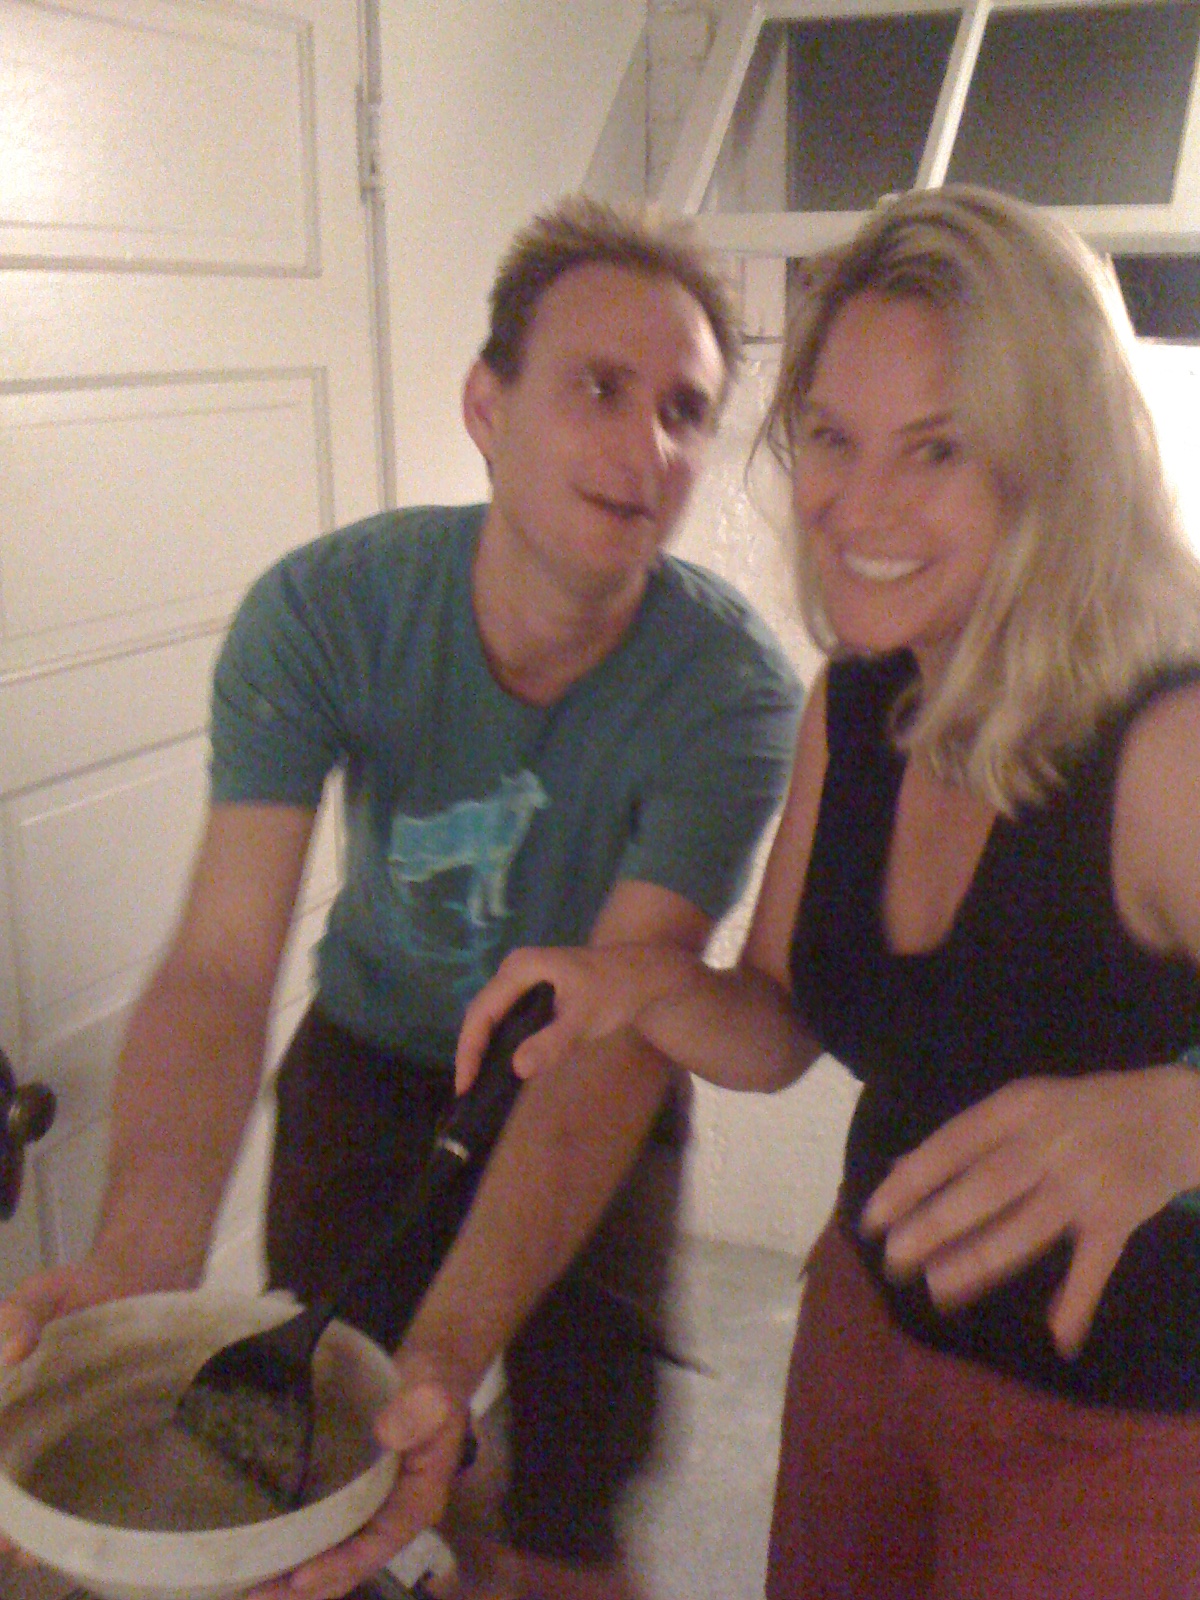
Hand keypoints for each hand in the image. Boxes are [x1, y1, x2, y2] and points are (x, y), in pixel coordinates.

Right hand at [0, 1256, 143, 1559]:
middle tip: (13, 1547)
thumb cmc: (81, 1288)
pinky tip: (96, 1530)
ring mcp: (75, 1438)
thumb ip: (18, 1316)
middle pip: (10, 1487)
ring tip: (44, 1552)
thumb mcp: (41, 1294)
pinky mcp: (119, 1437)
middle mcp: (34, 1430)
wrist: (144, 1276)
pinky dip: (93, 1508)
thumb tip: (10, 1353)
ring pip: (49, 1494)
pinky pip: (103, 1480)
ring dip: (41, 1528)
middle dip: (5, 1522)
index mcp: (7, 1403)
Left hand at [247, 1350, 468, 1599]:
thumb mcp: (435, 1390)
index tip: (299, 1577)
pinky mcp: (353, 1494)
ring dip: (294, 1575)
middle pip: (350, 1565)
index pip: (378, 1547)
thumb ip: (419, 1411)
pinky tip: (263, 1548)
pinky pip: (325, 1530)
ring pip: (334, 1555)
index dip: (340, 1565)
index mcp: (418, 1502)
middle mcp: (393, 1516)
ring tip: (249, 1586)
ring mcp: (372, 1508)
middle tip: (254, 1594)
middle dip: (305, 1587)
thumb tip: (385, 1434)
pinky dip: (296, 1545)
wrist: (432, 1368)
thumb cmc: (435, 1381)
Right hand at [455, 943, 691, 1092]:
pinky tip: (499, 1060)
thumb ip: (552, 1043)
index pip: (481, 1011)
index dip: (469, 1049)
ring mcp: (524, 976)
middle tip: (467, 1088)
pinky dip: (498, 1037)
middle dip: (470, 1049)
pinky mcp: (534, 986)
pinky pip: (506, 1013)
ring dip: (481, 1044)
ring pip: (491, 1013)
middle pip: (481, 1011)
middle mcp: (515, 968)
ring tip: (475, 1078)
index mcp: (520, 968)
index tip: (465, 1084)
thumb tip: (517, 1068)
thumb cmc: (614, 992)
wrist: (644, 975)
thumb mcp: (584, 1020)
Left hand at [860, 1065, 1199, 1357]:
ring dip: (979, 1262)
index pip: (952, 1144)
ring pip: (1025, 1229)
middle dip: (934, 1225)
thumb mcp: (1026, 1103)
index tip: (872, 1216)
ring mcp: (1086, 1183)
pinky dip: (1078, 1303)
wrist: (1176, 1114)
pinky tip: (1057, 1339)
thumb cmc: (1082, 1109)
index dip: (910, 1181)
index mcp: (1019, 1107)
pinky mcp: (1120, 1218)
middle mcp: (1050, 1143)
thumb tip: (900, 1169)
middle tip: (894, 1259)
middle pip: (984, 1189)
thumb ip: (970, 1135)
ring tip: (937, 1288)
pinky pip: (1094, 1266)